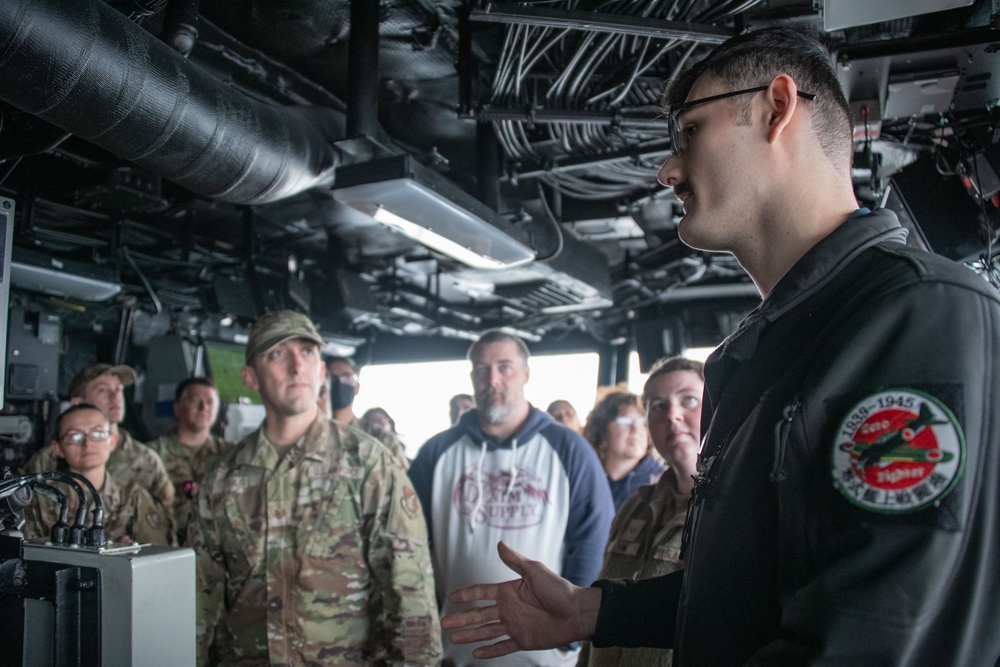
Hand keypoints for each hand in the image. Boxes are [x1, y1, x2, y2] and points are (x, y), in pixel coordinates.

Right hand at [440, 541, 601, 658]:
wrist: (577, 612)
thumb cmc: (559, 589)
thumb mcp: (535, 571)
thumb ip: (515, 561)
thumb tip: (499, 543)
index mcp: (509, 591)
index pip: (481, 592)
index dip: (466, 594)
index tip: (451, 597)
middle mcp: (508, 608)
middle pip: (479, 615)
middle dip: (461, 618)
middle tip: (444, 622)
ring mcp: (514, 625)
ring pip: (486, 631)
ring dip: (470, 635)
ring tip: (453, 638)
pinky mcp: (523, 640)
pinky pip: (502, 646)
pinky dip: (490, 651)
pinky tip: (476, 653)